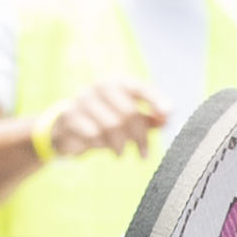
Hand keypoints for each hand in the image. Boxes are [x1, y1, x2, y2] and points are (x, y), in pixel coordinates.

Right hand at [41, 78, 170, 161]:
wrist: (67, 128)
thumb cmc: (105, 121)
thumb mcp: (128, 119)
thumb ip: (149, 118)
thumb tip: (167, 119)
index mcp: (118, 83)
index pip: (141, 88)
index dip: (156, 99)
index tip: (168, 113)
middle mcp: (100, 86)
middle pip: (128, 112)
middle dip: (139, 136)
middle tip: (143, 154)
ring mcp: (83, 99)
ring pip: (111, 125)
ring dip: (121, 145)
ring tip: (122, 153)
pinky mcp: (70, 116)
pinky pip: (93, 134)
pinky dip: (101, 145)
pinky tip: (101, 146)